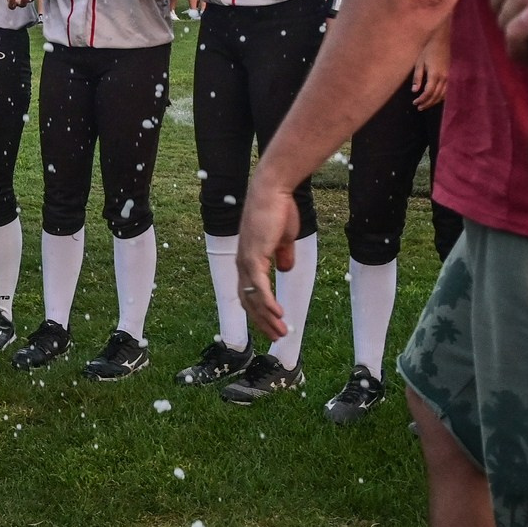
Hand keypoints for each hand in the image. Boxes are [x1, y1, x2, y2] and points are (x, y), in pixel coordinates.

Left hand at [236, 173, 302, 340]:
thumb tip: (285, 269)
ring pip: (254, 299)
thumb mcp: (284, 238)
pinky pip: (259, 287)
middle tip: (278, 337)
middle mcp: (243, 263)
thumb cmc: (279, 209)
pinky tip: (278, 315)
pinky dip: (267, 303)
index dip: (260, 312)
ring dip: (267, 318)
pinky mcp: (253, 256)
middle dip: (263, 322)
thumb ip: (282, 254)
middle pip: (249, 302)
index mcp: (249, 260)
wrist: (273, 189)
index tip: (273, 325)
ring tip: (281, 332)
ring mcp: (246, 261)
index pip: (250, 294)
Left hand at [410, 27, 450, 109]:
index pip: (428, 92)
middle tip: (419, 107)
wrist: (441, 41)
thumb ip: (417, 77)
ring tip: (425, 105)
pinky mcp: (450, 75)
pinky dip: (441, 97)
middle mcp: (444, 78)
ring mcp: (449, 77)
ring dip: (434, 102)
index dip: (421, 99)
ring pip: (442, 95)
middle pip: (436, 96)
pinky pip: (447, 90)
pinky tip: (435, 99)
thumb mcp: (419, 63)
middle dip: (427, 103)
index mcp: (434, 74)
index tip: (414, 102)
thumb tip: (415, 91)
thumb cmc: (427, 50)